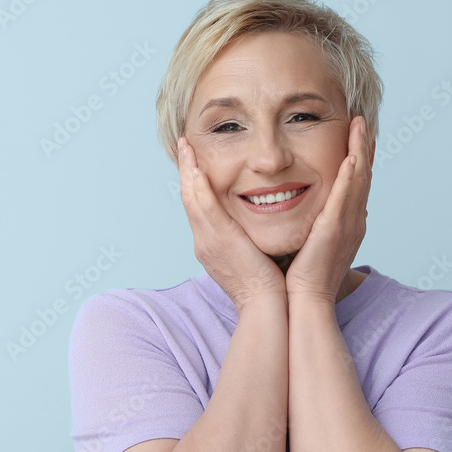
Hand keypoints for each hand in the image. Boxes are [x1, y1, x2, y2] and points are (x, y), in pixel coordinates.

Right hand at [177, 136, 286, 313]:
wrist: (267, 307)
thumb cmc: (268, 287)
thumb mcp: (255, 257)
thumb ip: (252, 239)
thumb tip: (259, 227)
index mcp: (212, 245)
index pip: (199, 207)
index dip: (195, 183)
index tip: (194, 162)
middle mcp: (203, 241)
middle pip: (189, 198)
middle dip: (185, 170)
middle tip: (183, 144)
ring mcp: (207, 241)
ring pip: (191, 198)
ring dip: (187, 169)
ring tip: (186, 145)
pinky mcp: (218, 240)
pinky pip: (204, 206)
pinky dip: (199, 185)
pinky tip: (197, 165)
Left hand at [284, 116, 371, 303]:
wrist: (304, 302)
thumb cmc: (301, 280)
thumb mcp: (309, 246)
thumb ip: (310, 227)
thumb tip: (304, 217)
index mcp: (345, 225)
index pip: (353, 186)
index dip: (357, 160)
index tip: (355, 138)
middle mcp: (353, 222)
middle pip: (363, 177)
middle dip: (364, 148)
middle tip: (363, 122)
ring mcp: (347, 225)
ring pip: (359, 179)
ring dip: (361, 150)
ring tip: (360, 125)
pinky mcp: (336, 229)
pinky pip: (346, 195)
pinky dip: (351, 173)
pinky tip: (352, 154)